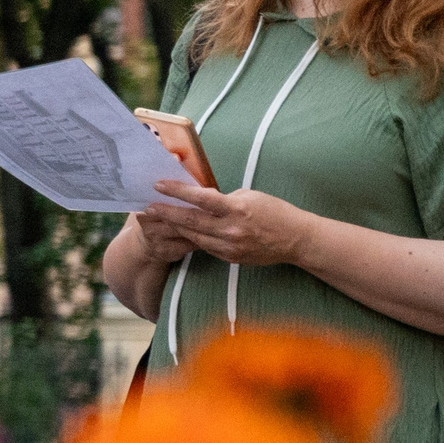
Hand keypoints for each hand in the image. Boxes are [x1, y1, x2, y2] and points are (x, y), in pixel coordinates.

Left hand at [137, 180, 316, 267]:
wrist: (296, 239)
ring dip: (174, 227)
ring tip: (157, 219)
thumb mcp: (249, 196)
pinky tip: (179, 232)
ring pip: (193, 236)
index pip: (200, 198)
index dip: (177, 191)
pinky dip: (191, 238)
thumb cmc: (274, 212)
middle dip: (166, 213)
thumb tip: (200, 198)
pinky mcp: (230, 257)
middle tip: (146, 207)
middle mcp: (231, 229)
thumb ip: (223, 199)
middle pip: (190, 220)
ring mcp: (230, 246)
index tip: (158, 185)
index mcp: (237, 209)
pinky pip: (205, 246)